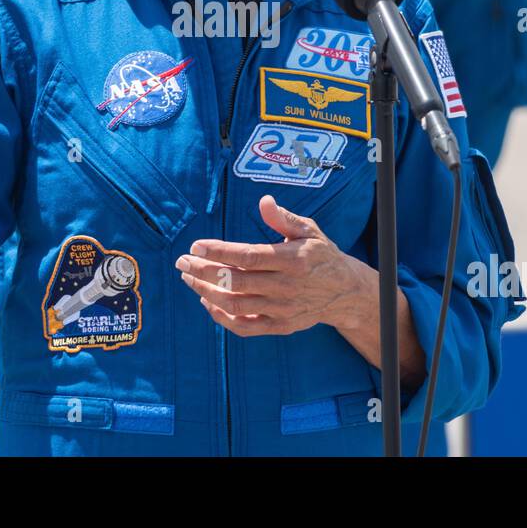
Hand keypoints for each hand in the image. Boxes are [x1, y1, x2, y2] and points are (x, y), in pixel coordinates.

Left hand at [175, 195, 372, 335]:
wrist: (345, 293)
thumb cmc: (321, 255)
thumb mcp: (309, 231)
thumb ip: (284, 218)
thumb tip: (264, 201)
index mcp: (292, 260)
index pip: (248, 256)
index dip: (219, 252)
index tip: (196, 246)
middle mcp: (285, 287)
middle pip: (235, 281)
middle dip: (203, 271)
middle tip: (181, 262)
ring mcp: (281, 309)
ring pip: (236, 305)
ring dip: (207, 292)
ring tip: (189, 279)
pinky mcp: (279, 326)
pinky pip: (245, 326)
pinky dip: (222, 317)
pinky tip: (207, 301)